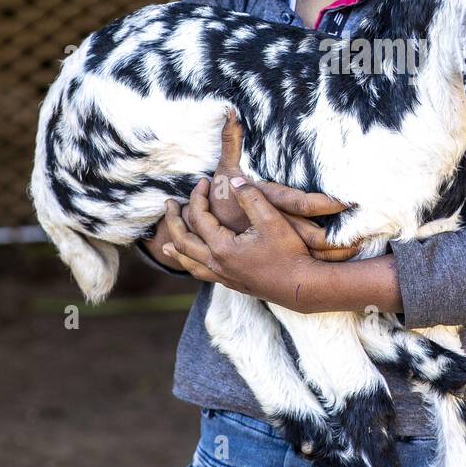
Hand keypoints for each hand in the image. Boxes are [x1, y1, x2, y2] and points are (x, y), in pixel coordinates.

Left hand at [162, 176, 319, 309]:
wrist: (302, 286)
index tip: (203, 180)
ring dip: (176, 248)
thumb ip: (250, 196)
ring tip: (164, 244)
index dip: (198, 196)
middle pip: (182, 241)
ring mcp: (223, 276)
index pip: (199, 217)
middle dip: (173, 221)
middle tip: (168, 204)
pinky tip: (193, 264)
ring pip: (189, 262)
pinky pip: (202, 274)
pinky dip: (190, 265)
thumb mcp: (271, 219)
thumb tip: (233, 180)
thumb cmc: (288, 252)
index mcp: (222, 247)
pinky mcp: (232, 283)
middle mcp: (216, 264)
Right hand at [208, 108, 361, 261]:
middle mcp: (278, 226)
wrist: (205, 235)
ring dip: (338, 253)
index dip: (325, 203)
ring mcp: (281, 242)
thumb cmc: (220, 200)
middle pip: (314, 237)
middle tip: (365, 236)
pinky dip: (329, 260)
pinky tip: (348, 257)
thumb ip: (231, 141)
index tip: (347, 201)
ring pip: (314, 252)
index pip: (302, 205)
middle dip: (340, 239)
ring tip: (362, 248)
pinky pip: (310, 259)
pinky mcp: (282, 251)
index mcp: (269, 203)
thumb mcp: (225, 171)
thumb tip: (231, 112)